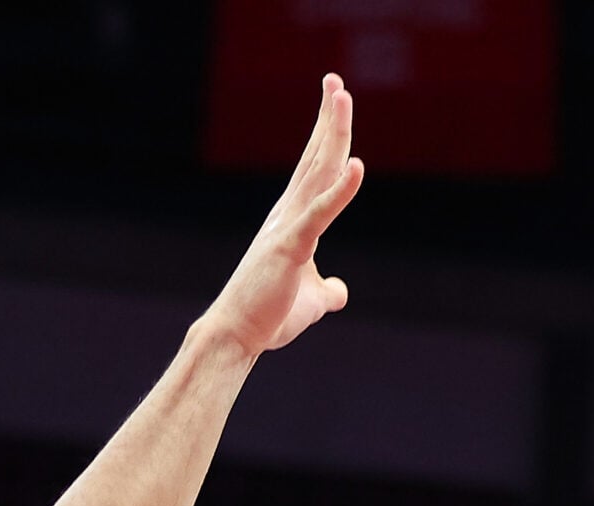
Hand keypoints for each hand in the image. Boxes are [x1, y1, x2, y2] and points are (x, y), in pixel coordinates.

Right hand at [198, 75, 364, 355]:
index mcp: (293, 220)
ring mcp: (289, 227)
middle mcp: (288, 214)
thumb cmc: (267, 318)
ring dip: (333, 133)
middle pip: (317, 157)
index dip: (328, 133)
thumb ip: (326, 291)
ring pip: (317, 171)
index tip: (335, 100)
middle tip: (335, 81)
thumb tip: (340, 292)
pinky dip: (340, 190)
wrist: (236, 337)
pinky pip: (320, 214)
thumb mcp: (310, 302)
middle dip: (329, 118)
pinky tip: (357, 167)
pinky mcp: (291, 247)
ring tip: (342, 97)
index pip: (316, 168)